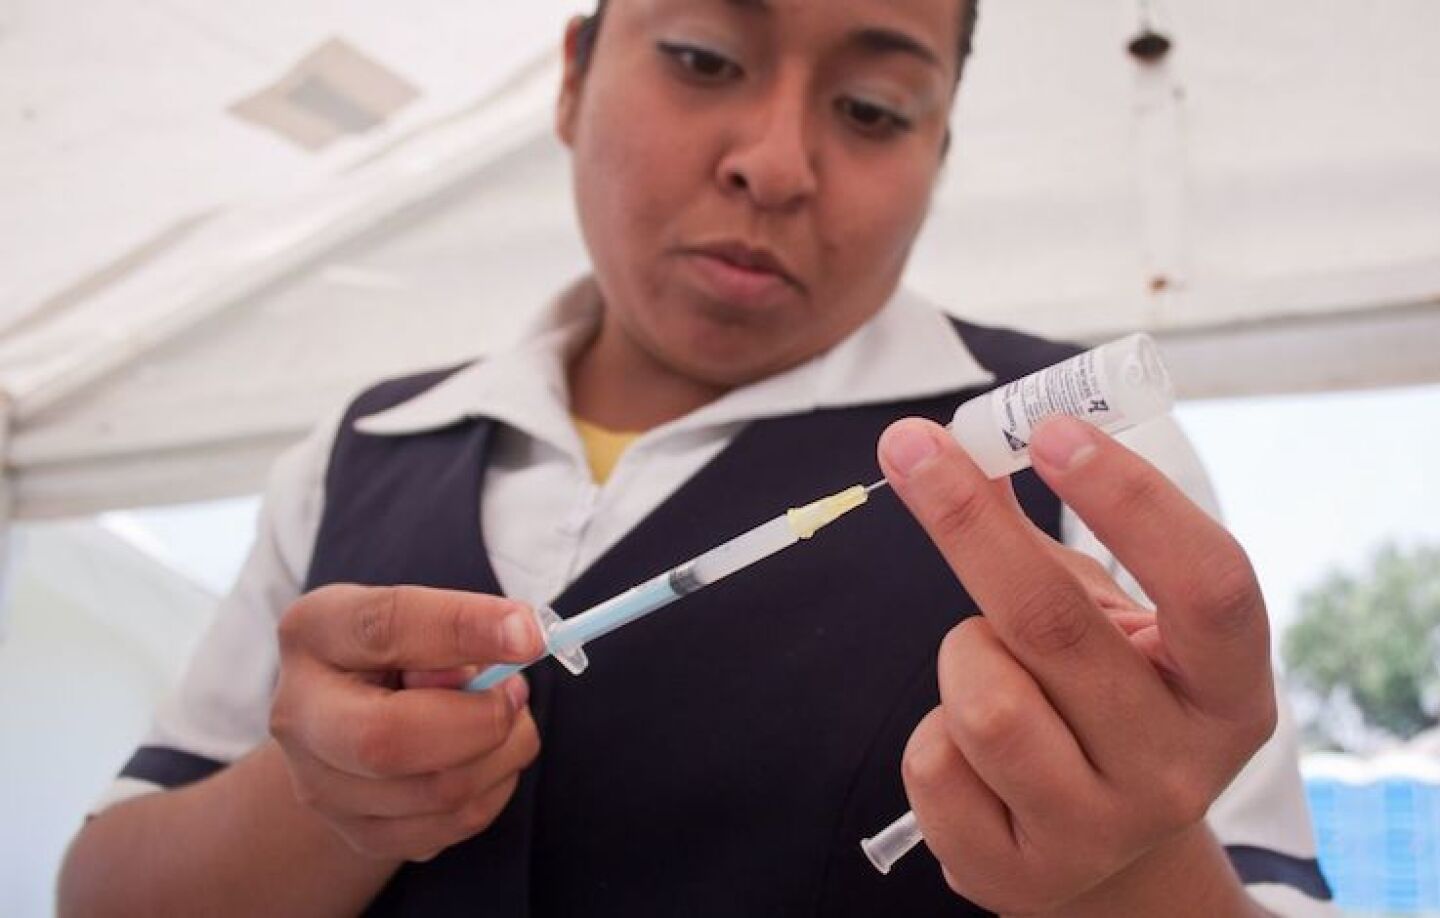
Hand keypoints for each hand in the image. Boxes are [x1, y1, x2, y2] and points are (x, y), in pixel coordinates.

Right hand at [269, 584, 544, 862]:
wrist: (352, 725)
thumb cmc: (399, 654)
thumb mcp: (419, 617)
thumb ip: (457, 628)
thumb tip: (515, 645)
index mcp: (315, 631)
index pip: (387, 626)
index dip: (464, 628)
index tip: (530, 635)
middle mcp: (298, 713)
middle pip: (387, 740)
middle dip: (480, 720)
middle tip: (515, 692)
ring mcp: (320, 785)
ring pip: (440, 789)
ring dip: (503, 751)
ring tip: (503, 716)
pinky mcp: (359, 834)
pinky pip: (456, 823)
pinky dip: (494, 786)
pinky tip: (485, 756)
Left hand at [878, 416, 1275, 915]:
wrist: (1102, 857)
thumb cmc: (1103, 703)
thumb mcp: (1111, 624)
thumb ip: (1048, 538)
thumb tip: (964, 440)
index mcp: (1226, 691)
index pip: (1207, 586)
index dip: (1131, 500)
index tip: (1050, 428)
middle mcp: (1176, 767)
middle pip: (1061, 626)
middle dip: (971, 523)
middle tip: (910, 447)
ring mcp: (1097, 830)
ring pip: (984, 698)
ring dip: (962, 650)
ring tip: (987, 663)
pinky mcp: (1013, 872)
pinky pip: (933, 762)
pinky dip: (932, 727)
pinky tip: (969, 744)